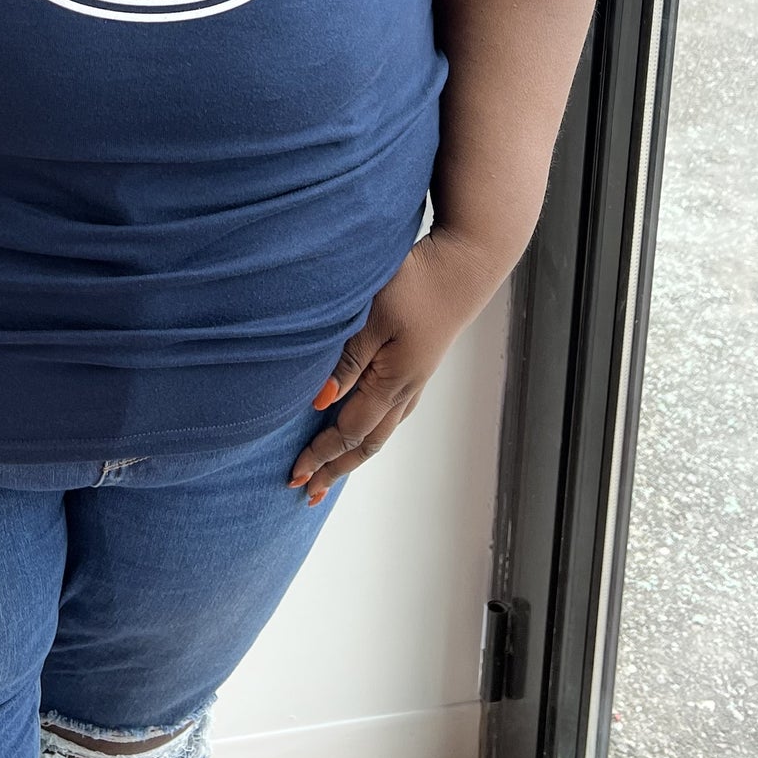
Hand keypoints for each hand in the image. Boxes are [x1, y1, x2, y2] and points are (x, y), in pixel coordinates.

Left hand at [287, 228, 504, 502]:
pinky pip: (388, 415)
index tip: (294, 474)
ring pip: (378, 432)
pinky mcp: (416, 367)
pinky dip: (367, 433)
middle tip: (306, 491)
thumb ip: (346, 360)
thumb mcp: (372, 317)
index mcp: (392, 383)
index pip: (348, 431)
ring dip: (351, 456)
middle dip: (334, 469)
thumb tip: (319, 403)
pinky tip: (360, 429)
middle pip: (365, 444)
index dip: (320, 454)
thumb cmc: (415, 284)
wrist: (462, 266)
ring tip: (330, 473)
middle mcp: (405, 390)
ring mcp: (414, 381)